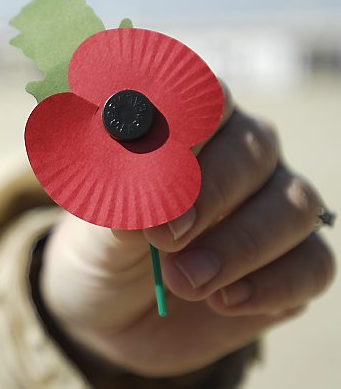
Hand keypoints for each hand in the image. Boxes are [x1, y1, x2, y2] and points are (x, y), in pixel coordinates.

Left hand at [39, 82, 335, 376]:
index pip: (204, 96)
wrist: (111, 309)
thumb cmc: (101, 246)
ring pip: (294, 206)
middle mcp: (239, 154)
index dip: (185, 122)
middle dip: (209, 193)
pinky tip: (222, 301)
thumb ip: (123, 202)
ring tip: (184, 280)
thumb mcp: (94, 225)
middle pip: (254, 148)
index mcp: (186, 126)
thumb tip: (155, 192)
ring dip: (239, 246)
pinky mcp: (295, 262)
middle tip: (164, 236)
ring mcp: (274, 206)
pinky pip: (313, 264)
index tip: (153, 158)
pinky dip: (269, 286)